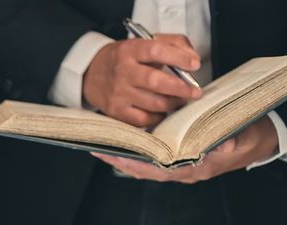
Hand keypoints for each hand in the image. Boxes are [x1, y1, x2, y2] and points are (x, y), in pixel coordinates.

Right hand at [83, 36, 202, 127]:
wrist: (91, 74)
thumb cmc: (124, 58)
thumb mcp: (144, 42)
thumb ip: (172, 43)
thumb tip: (192, 59)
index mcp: (130, 51)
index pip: (156, 51)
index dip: (179, 58)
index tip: (194, 64)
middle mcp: (122, 72)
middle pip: (156, 81)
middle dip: (181, 88)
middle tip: (195, 92)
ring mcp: (118, 94)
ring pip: (154, 103)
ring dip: (173, 104)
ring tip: (180, 101)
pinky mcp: (116, 111)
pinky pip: (144, 119)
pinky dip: (158, 117)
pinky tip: (162, 111)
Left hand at [91, 117, 279, 182]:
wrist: (260, 143)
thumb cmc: (249, 138)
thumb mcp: (243, 137)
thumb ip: (231, 141)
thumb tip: (224, 144)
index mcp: (194, 169)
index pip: (158, 170)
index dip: (136, 164)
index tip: (116, 156)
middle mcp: (182, 171)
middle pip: (144, 169)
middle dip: (121, 160)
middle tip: (97, 149)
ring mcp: (179, 166)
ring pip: (146, 165)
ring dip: (125, 156)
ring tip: (104, 144)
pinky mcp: (179, 158)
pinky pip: (153, 158)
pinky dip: (138, 151)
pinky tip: (125, 141)